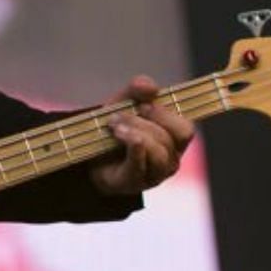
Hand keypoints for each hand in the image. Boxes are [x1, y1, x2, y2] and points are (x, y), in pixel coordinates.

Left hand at [88, 75, 196, 195]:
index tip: (142, 105)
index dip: (166, 114)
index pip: (185, 129)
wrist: (86, 154)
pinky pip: (139, 165)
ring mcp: (153, 174)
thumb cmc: (114, 128)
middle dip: (144, 122)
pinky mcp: (133, 182)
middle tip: (117, 116)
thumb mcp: (124, 103)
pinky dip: (132, 146)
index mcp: (173, 140)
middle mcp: (169, 159)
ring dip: (135, 133)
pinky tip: (120, 135)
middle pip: (170, 138)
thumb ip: (137, 90)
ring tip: (114, 127)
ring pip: (158, 152)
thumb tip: (152, 87)